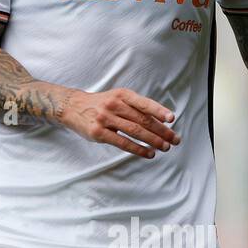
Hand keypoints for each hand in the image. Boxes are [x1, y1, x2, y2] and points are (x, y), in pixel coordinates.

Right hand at [59, 87, 180, 157]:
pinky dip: (138, 149)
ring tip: (165, 147)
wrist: (73, 107)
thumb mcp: (117, 97)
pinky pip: (123, 143)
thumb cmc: (101, 104)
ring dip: (153, 141)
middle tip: (174, 139)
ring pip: (135, 131)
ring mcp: (106, 119)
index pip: (144, 103)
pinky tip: (149, 153)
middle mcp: (114, 105)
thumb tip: (160, 120)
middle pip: (143, 120)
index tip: (172, 119)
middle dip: (161, 131)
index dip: (159, 111)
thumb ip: (135, 106)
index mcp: (122, 94)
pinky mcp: (99, 133)